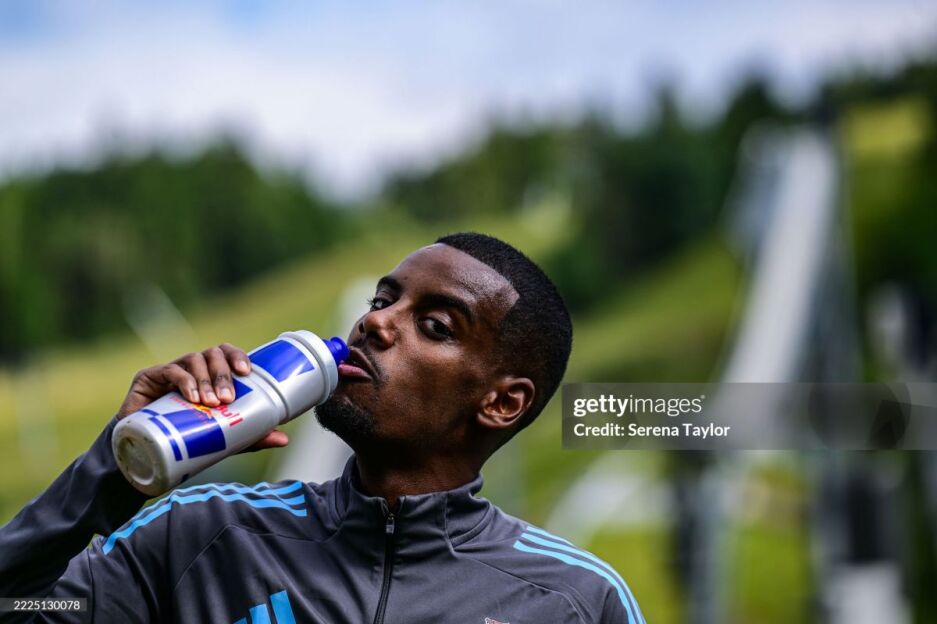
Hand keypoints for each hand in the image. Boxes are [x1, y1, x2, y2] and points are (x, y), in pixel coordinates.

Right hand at [117, 343, 288, 451]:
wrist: (145, 455)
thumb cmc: (186, 438)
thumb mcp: (222, 438)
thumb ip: (250, 436)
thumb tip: (284, 439)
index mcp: (210, 375)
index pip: (226, 354)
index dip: (237, 356)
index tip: (246, 372)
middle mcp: (191, 368)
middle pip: (212, 355)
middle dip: (222, 374)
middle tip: (227, 398)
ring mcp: (170, 371)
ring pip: (193, 360)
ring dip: (205, 379)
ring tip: (210, 402)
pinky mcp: (148, 378)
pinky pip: (169, 371)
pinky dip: (183, 381)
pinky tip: (191, 396)